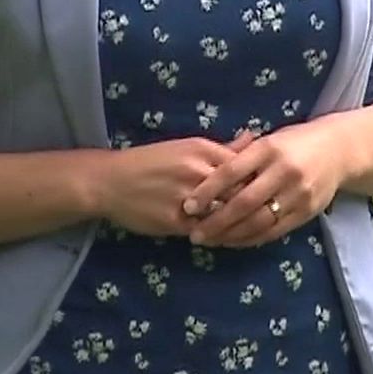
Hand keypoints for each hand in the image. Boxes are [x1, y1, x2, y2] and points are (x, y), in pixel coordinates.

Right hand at [89, 135, 246, 238]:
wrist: (109, 181)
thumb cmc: (150, 162)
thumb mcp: (187, 147)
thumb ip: (222, 148)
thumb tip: (252, 137)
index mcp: (202, 150)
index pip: (246, 167)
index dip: (258, 181)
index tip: (263, 188)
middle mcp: (197, 171)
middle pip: (240, 191)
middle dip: (251, 204)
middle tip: (259, 212)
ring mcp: (186, 198)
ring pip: (225, 215)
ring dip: (236, 223)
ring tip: (243, 227)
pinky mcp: (175, 222)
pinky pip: (206, 232)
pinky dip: (216, 235)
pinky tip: (221, 236)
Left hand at [180, 120, 348, 247]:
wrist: (340, 150)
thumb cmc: (295, 143)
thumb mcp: (268, 141)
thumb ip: (241, 157)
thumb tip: (204, 177)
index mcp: (269, 148)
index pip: (231, 172)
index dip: (207, 191)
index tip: (188, 206)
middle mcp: (284, 171)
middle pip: (244, 202)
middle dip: (216, 221)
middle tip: (195, 234)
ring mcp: (298, 194)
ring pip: (259, 221)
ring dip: (231, 235)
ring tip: (211, 241)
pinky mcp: (307, 212)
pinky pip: (274, 231)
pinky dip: (252, 239)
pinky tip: (235, 242)